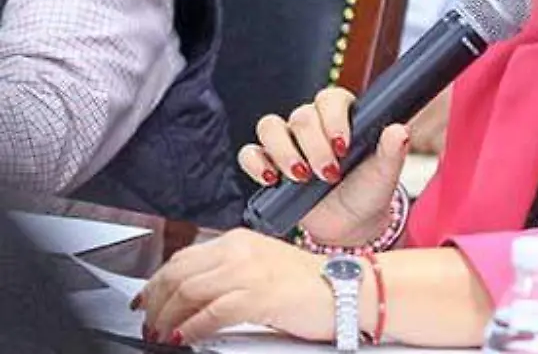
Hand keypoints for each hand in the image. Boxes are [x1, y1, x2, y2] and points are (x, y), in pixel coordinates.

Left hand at [137, 229, 331, 345]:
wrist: (350, 290)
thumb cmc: (313, 285)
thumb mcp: (263, 269)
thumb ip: (230, 276)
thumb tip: (193, 299)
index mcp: (240, 240)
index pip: (183, 257)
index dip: (157, 282)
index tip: (147, 302)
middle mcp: (241, 250)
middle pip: (178, 272)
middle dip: (155, 301)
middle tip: (149, 323)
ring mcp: (250, 271)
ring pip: (188, 291)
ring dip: (167, 318)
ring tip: (163, 334)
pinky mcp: (259, 295)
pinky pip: (211, 313)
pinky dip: (191, 328)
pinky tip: (183, 338)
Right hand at [238, 87, 409, 245]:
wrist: (351, 223)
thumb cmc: (369, 191)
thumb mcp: (385, 173)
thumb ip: (392, 150)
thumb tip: (399, 130)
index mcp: (342, 117)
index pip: (330, 99)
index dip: (333, 119)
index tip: (343, 146)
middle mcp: (313, 125)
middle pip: (300, 116)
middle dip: (314, 146)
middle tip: (329, 173)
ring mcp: (288, 143)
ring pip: (269, 126)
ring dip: (284, 151)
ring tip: (301, 176)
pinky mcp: (269, 164)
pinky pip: (250, 152)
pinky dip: (255, 163)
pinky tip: (271, 179)